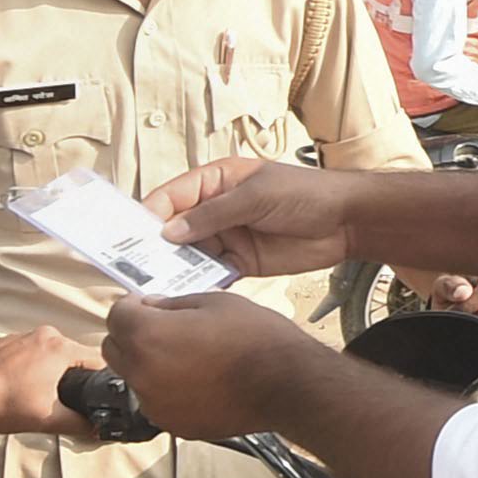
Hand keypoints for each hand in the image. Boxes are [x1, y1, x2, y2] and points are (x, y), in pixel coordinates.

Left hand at [0, 327, 99, 437]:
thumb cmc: (6, 403)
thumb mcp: (47, 419)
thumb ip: (78, 423)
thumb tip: (96, 429)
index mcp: (60, 347)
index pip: (96, 361)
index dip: (100, 381)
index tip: (93, 396)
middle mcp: (45, 334)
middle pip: (73, 356)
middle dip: (72, 377)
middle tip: (62, 400)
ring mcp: (23, 335)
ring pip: (51, 354)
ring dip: (50, 372)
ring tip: (38, 394)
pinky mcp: (6, 341)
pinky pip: (30, 352)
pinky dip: (30, 367)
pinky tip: (20, 386)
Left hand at [105, 288, 316, 441]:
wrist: (287, 384)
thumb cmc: (255, 337)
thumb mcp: (214, 302)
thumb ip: (173, 304)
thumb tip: (153, 308)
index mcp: (147, 335)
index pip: (116, 314)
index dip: (134, 305)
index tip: (151, 305)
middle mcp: (142, 372)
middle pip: (114, 348)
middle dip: (131, 334)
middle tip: (163, 328)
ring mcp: (155, 403)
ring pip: (134, 376)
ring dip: (147, 364)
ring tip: (185, 357)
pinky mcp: (173, 424)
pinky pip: (156, 401)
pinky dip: (166, 390)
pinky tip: (197, 381)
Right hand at [152, 154, 358, 275]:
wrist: (346, 221)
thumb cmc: (304, 193)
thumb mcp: (256, 196)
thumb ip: (214, 214)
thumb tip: (169, 231)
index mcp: (214, 182)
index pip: (171, 196)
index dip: (150, 214)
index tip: (131, 236)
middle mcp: (214, 210)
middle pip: (174, 228)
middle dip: (155, 246)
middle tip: (135, 267)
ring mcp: (226, 237)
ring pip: (188, 254)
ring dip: (174, 268)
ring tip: (155, 285)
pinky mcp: (240, 262)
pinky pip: (211, 273)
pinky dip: (198, 283)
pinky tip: (185, 295)